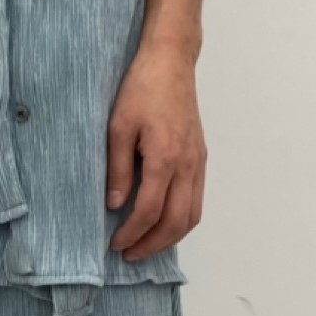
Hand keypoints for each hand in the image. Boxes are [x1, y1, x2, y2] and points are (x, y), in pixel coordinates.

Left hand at [106, 40, 206, 259]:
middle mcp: (187, 164)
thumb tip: (114, 205)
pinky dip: (182, 219)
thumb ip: (118, 169)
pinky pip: (197, 199)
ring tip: (146, 245)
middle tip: (129, 254)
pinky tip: (164, 222)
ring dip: (170, 237)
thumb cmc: (141, 88)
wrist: (171, 61)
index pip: (149, 211)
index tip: (115, 243)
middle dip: (152, 244)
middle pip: (175, 222)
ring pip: (192, 215)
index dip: (131, 233)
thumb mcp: (118, 127)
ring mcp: (198, 161)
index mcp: (164, 157)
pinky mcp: (200, 157)